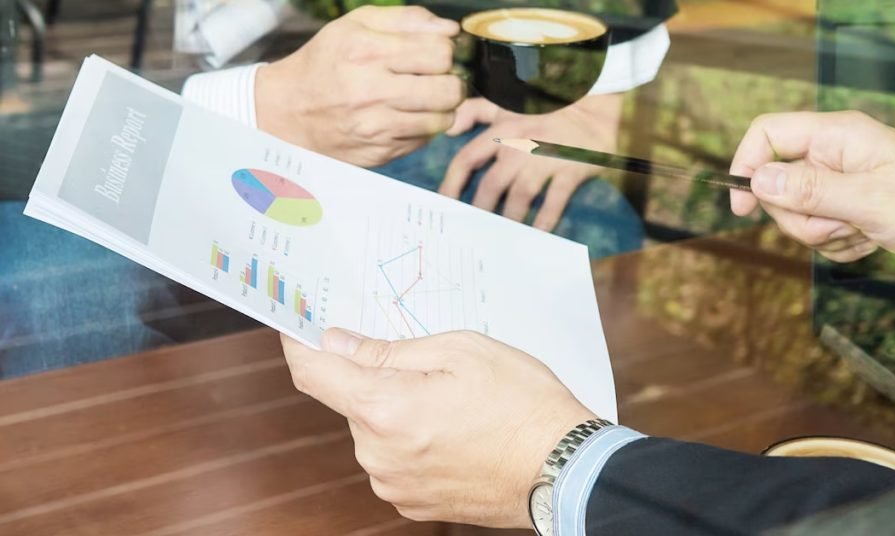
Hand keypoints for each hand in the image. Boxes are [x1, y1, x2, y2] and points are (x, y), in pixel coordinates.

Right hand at [255, 6, 464, 166]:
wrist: (287, 111)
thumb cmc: (325, 63)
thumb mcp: (355, 26)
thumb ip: (406, 20)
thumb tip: (450, 30)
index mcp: (366, 51)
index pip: (440, 53)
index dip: (447, 53)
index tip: (437, 56)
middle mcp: (371, 90)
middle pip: (449, 89)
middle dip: (452, 82)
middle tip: (440, 80)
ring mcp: (376, 126)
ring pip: (443, 119)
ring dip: (442, 108)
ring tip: (425, 99)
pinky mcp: (380, 151)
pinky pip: (424, 140)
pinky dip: (422, 128)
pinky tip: (405, 117)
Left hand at [280, 329, 595, 526]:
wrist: (564, 469)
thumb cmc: (521, 402)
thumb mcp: (460, 351)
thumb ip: (389, 350)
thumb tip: (338, 342)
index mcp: (383, 408)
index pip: (313, 372)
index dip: (299, 343)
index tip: (298, 326)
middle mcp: (376, 453)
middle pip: (352, 401)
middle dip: (378, 379)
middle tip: (429, 367)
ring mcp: (393, 484)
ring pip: (375, 431)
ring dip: (398, 411)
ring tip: (456, 406)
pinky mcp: (412, 503)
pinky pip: (394, 460)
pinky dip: (413, 441)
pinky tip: (456, 433)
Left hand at [441, 94, 622, 230]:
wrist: (594, 112)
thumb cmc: (546, 112)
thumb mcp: (507, 105)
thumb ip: (474, 112)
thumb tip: (448, 129)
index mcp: (502, 130)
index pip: (467, 159)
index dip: (452, 184)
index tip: (444, 205)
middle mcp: (520, 145)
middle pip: (491, 184)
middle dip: (480, 211)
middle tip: (474, 231)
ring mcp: (546, 158)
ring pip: (520, 195)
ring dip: (510, 218)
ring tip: (502, 238)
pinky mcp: (571, 168)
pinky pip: (556, 198)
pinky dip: (546, 218)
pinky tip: (537, 233)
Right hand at [729, 111, 894, 267]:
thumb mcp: (869, 200)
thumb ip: (809, 189)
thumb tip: (757, 179)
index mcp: (836, 136)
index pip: (768, 134)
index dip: (746, 166)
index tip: (742, 208)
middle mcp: (834, 156)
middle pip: (777, 185)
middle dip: (800, 218)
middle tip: (839, 224)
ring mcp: (841, 184)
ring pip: (798, 216)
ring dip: (825, 236)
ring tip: (865, 232)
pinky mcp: (849, 210)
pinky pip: (820, 235)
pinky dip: (841, 246)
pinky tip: (872, 241)